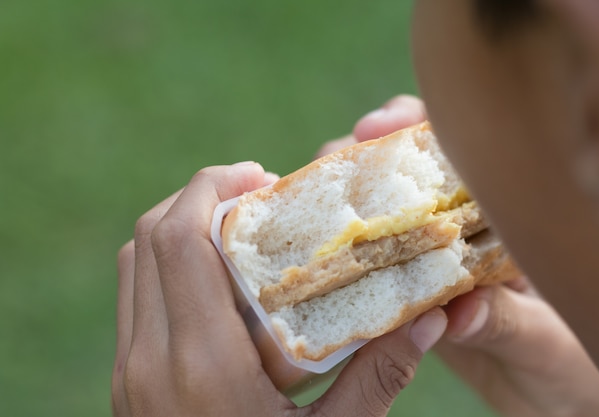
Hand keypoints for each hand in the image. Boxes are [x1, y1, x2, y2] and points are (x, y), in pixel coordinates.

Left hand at [112, 162, 447, 416]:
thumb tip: (429, 317)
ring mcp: (130, 374)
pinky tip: (216, 277)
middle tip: (255, 196)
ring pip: (136, 263)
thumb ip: (379, 376)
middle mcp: (150, 362)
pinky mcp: (128, 383)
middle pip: (151, 238)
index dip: (210, 186)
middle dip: (199, 197)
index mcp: (200, 367)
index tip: (258, 176)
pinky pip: (135, 296)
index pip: (178, 240)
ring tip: (238, 229)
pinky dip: (168, 265)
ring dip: (181, 229)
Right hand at [331, 94, 598, 416]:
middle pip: (399, 175)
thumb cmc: (566, 363)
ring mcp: (423, 261)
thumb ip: (507, 321)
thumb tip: (458, 311)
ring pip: (372, 219)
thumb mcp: (546, 339)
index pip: (456, 152)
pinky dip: (336, 264)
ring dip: (336, 207)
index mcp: (499, 218)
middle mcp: (455, 230)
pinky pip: (364, 275)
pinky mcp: (401, 297)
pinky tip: (311, 262)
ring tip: (307, 208)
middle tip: (334, 159)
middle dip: (358, 159)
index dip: (412, 127)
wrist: (552, 398)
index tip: (376, 126)